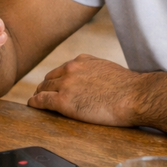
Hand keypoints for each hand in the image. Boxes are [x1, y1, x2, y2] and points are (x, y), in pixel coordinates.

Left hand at [27, 54, 144, 126]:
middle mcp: (70, 69)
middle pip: (50, 79)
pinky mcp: (63, 101)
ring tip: (36, 101)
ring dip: (39, 95)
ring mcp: (65, 84)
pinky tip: (32, 106)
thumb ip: (94, 71)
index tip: (54, 85)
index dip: (56, 79)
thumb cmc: (129, 88)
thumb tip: (94, 80)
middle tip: (42, 95)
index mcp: (82, 61)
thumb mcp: (108, 69)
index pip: (62, 70)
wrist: (134, 96)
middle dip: (46, 87)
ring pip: (43, 89)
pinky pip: (42, 101)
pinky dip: (35, 103)